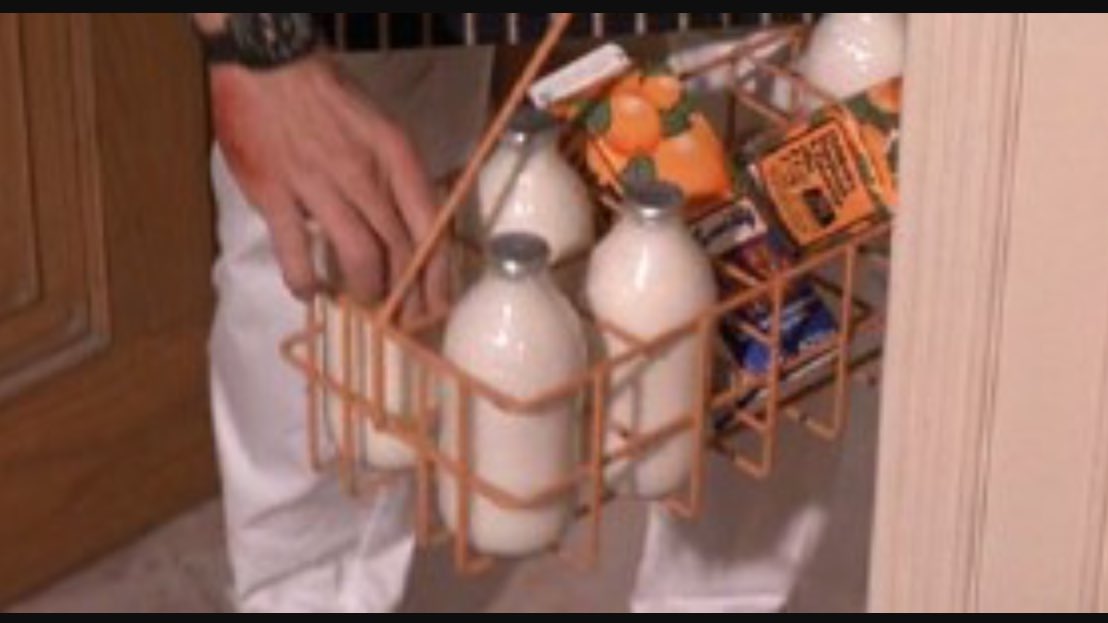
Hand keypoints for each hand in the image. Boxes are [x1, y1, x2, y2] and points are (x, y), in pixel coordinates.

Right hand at [210, 52, 446, 313]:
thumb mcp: (381, 130)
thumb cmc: (329, 99)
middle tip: (399, 315)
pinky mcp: (274, 194)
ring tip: (361, 302)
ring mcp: (318, 185)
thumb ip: (398, 177)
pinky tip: (308, 292)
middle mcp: (364, 173)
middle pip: (400, 250)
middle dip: (405, 293)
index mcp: (396, 155)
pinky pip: (296, 251)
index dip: (437, 274)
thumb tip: (414, 229)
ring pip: (359, 257)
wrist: (269, 66)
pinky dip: (304, 281)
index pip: (431, 227)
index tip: (435, 305)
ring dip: (365, 290)